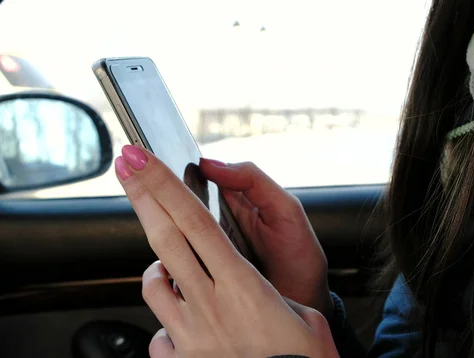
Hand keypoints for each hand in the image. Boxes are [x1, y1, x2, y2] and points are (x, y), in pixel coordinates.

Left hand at [115, 145, 337, 357]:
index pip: (195, 223)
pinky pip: (157, 333)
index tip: (142, 160)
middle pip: (164, 240)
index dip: (165, 186)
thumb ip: (269, 295)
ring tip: (169, 267)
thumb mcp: (303, 317)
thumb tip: (248, 288)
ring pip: (152, 283)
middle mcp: (209, 305)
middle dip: (142, 197)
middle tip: (126, 168)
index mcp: (243, 285)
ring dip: (156, 267)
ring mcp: (190, 334)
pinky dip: (164, 322)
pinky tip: (181, 325)